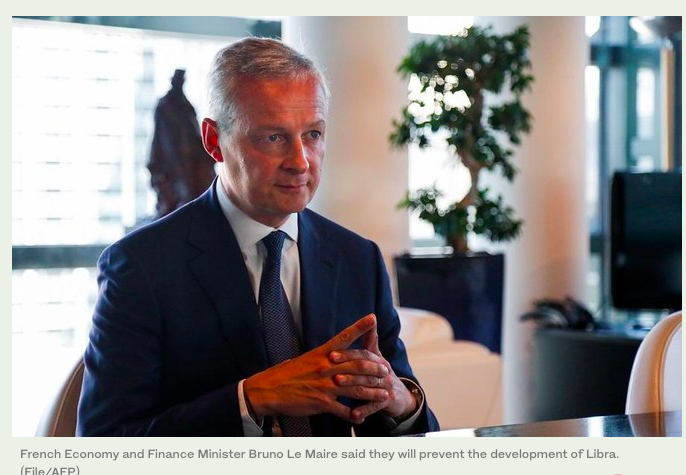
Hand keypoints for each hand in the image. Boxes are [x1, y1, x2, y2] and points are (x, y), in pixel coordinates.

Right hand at [243, 315, 389, 422]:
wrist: (267, 390)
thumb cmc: (284, 375)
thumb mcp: (305, 361)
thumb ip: (322, 359)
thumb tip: (334, 355)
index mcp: (321, 354)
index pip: (344, 337)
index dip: (359, 327)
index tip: (372, 318)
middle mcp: (325, 367)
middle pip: (357, 364)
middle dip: (375, 368)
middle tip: (387, 371)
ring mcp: (324, 385)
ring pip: (356, 387)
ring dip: (373, 392)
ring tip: (385, 395)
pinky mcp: (321, 402)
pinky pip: (343, 409)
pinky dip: (354, 414)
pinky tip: (362, 417)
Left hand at [329, 314, 416, 422]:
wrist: (401, 395)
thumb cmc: (382, 373)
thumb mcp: (378, 355)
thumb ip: (371, 339)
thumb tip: (371, 317)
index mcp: (378, 359)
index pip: (363, 354)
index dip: (347, 354)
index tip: (331, 355)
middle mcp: (383, 370)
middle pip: (365, 368)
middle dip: (347, 369)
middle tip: (331, 370)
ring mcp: (386, 386)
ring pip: (368, 385)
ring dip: (352, 386)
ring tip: (338, 386)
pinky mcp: (388, 402)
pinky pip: (375, 406)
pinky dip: (364, 410)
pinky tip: (353, 414)